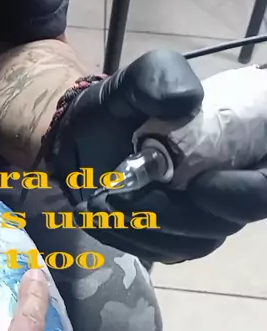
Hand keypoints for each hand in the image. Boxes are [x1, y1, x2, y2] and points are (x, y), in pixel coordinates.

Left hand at [46, 49, 265, 263]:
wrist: (81, 139)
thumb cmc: (123, 109)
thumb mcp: (138, 80)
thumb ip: (161, 78)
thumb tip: (185, 101)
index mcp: (244, 147)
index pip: (266, 184)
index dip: (246, 192)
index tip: (201, 183)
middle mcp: (234, 188)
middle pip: (231, 220)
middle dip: (179, 213)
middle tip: (131, 195)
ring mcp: (207, 220)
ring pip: (197, 242)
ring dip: (149, 225)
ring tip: (107, 201)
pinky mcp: (177, 242)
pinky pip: (166, 253)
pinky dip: (132, 237)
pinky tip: (104, 215)